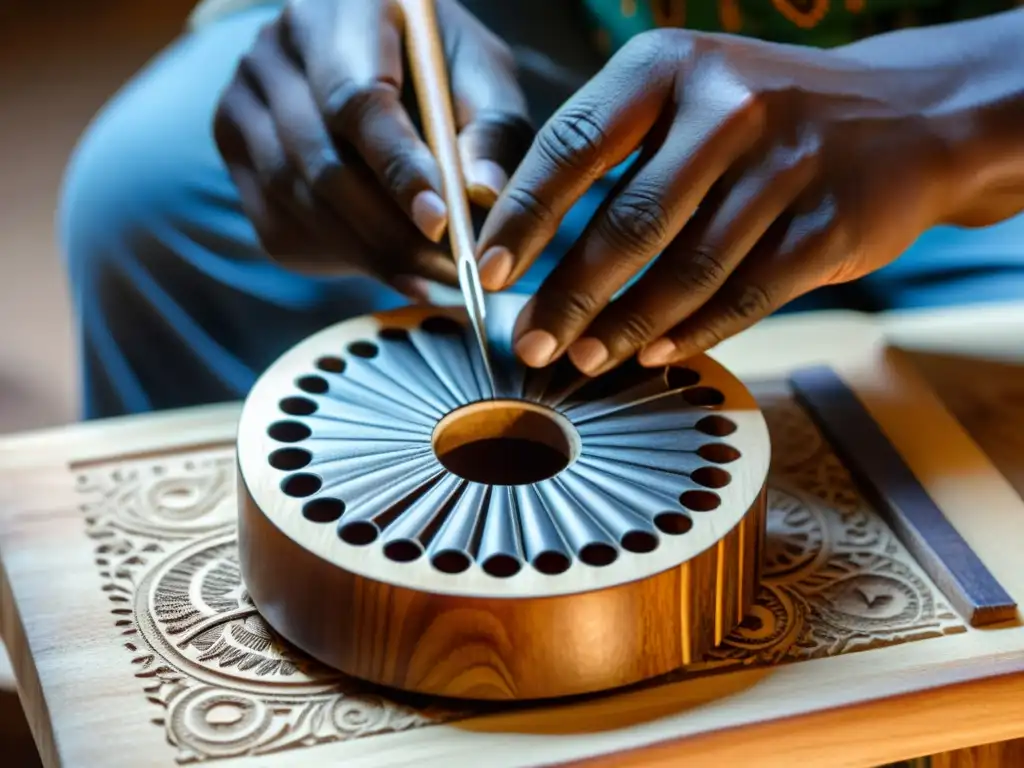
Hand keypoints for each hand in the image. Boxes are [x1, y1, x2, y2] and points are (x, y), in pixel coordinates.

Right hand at [213, 0, 531, 298]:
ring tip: (431, 282)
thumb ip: (490, 131)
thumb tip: (484, 194)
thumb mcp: (481, 79)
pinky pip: (279, 227)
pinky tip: (390, 269)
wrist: (370, 61)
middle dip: (389, 231)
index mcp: (337, 10)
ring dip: (368, 254)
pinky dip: (339, 259)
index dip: (398, 169)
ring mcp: (242, 103)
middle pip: (321, 161)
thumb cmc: (438, 69)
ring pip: (298, 202)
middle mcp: (274, 52)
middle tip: (448, 275)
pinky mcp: (235, 155)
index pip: (357, 99)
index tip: (440, 222)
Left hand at [475, 29, 968, 372]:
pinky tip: (653, 354)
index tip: (486, 274)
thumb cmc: (765, 115)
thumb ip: (614, 151)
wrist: (908, 113)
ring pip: (686, 270)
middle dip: (568, 295)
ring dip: (625, 327)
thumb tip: (530, 243)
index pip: (573, 145)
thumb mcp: (687, 94)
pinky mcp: (830, 224)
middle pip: (628, 221)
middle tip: (529, 345)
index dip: (523, 217)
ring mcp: (787, 165)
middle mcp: (729, 105)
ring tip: (581, 360)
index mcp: (670, 65)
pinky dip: (692, 333)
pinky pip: (745, 295)